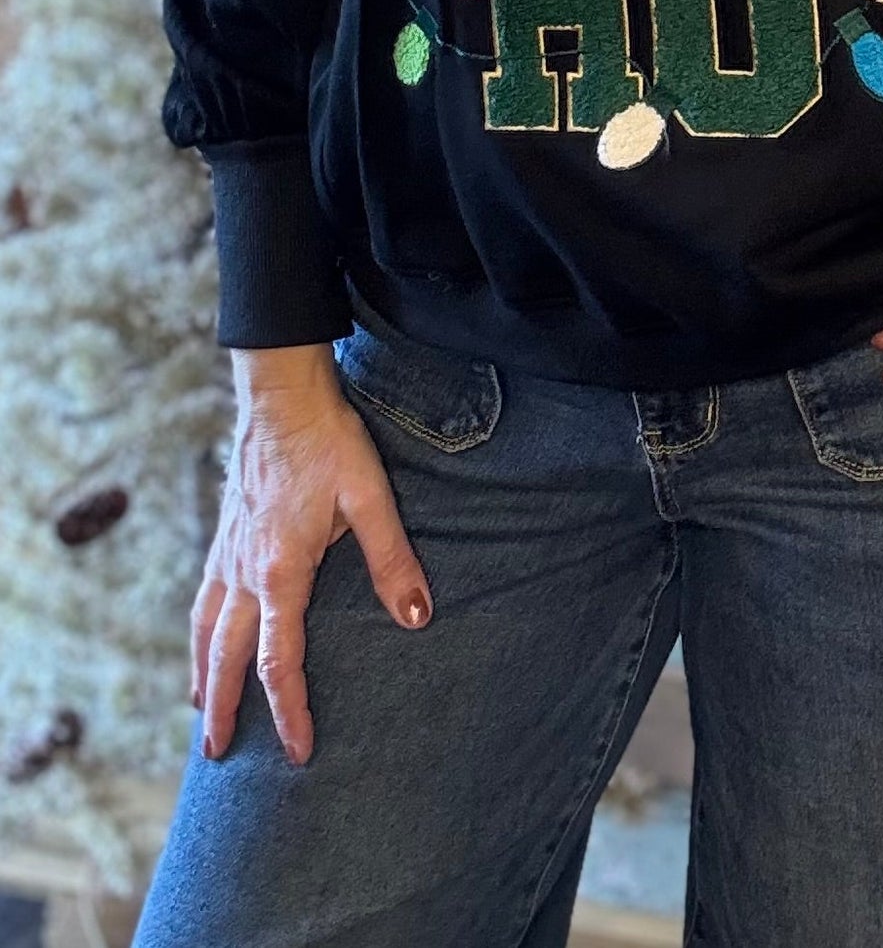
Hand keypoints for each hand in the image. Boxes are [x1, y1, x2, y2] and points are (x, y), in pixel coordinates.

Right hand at [192, 344, 431, 769]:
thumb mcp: (370, 497)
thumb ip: (392, 559)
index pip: (278, 660)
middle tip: (219, 757)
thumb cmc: (329, 441)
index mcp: (279, 571)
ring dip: (200, 678)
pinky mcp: (224, 536)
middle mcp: (244, 571)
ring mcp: (227, 554)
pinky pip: (202, 600)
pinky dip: (197, 635)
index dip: (288, 709)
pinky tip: (202, 644)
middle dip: (223, 710)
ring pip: (205, 631)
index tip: (298, 749)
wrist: (282, 394)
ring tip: (199, 715)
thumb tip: (417, 618)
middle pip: (225, 657)